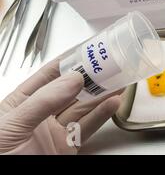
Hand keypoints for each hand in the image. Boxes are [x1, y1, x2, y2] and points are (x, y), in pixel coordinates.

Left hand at [0, 60, 120, 153]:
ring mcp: (55, 131)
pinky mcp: (68, 147)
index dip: (68, 61)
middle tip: (110, 64)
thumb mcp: (13, 124)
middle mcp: (40, 114)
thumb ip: (42, 101)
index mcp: (20, 102)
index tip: (87, 49)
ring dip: (102, 93)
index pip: (48, 75)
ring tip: (119, 79)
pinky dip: (103, 114)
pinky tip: (113, 102)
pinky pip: (88, 127)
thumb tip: (71, 80)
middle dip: (91, 75)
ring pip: (83, 107)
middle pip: (70, 89)